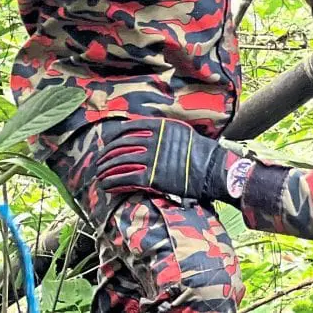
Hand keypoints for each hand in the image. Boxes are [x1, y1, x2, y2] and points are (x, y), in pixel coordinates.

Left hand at [95, 121, 242, 206]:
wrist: (213, 169)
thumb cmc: (200, 152)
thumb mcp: (181, 132)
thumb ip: (163, 131)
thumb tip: (147, 132)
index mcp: (159, 127)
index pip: (128, 129)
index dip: (114, 137)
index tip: (108, 143)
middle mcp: (152, 141)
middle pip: (120, 146)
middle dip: (106, 155)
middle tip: (99, 162)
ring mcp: (151, 159)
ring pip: (119, 163)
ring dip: (106, 170)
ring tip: (100, 175)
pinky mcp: (152, 178)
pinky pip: (126, 179)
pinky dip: (113, 182)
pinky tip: (107, 185)